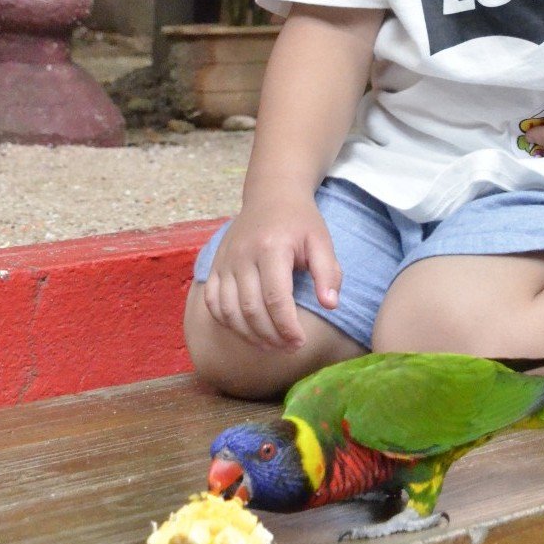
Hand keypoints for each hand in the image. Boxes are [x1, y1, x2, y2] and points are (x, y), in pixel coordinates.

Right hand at [203, 195, 340, 350]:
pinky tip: (247, 331)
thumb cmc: (300, 221)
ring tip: (271, 345)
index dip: (287, 326)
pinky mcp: (214, 266)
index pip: (275, 298)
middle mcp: (242, 255)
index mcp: (271, 247)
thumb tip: (330, 305)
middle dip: (271, 336)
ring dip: (248, 335)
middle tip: (289, 348)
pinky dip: (228, 322)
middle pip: (250, 309)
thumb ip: (328, 273)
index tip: (300, 342)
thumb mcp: (321, 241)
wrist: (271, 195)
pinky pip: (213, 303)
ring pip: (228, 311)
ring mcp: (224, 261)